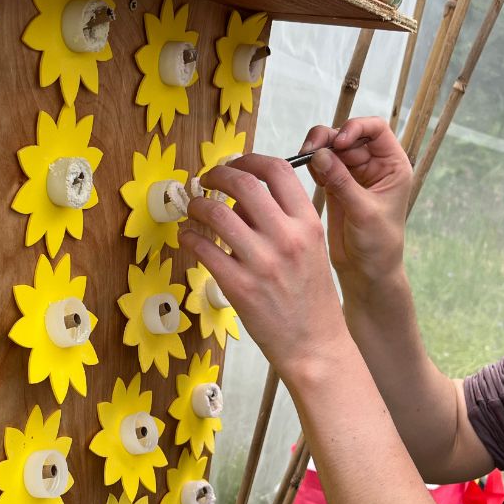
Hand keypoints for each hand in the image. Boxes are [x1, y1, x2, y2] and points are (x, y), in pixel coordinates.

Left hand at [179, 154, 346, 377]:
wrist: (316, 344)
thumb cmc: (311, 297)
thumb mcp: (311, 249)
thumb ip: (281, 220)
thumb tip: (240, 200)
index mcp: (308, 223)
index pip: (277, 170)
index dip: (248, 159)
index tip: (233, 164)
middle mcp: (287, 238)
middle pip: (242, 183)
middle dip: (217, 174)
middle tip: (206, 180)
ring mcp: (262, 263)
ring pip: (215, 214)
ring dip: (196, 205)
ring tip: (193, 208)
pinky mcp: (239, 287)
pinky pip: (203, 250)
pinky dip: (189, 238)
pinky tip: (188, 237)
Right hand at [302, 117, 412, 289]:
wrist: (366, 271)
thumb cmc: (379, 245)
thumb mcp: (364, 212)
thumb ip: (342, 182)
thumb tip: (320, 155)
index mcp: (392, 166)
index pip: (376, 129)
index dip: (356, 128)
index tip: (339, 142)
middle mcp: (373, 165)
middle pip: (348, 135)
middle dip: (328, 139)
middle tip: (309, 150)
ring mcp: (353, 174)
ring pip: (331, 148)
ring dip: (316, 149)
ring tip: (303, 159)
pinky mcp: (335, 185)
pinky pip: (320, 165)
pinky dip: (311, 164)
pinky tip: (306, 173)